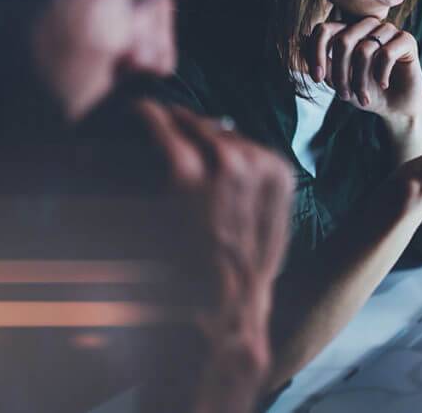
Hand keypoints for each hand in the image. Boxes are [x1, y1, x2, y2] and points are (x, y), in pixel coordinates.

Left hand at [132, 100, 293, 412]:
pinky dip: (153, 119)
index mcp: (279, 174)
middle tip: (171, 126)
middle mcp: (255, 162)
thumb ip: (257, 196)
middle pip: (220, 131)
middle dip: (196, 130)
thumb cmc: (239, 278)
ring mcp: (223, 165)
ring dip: (177, 124)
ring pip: (196, 127)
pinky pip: (167, 130)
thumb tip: (237, 161)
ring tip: (156, 119)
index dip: (219, 140)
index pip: (244, 142)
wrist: (222, 309)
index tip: (198, 137)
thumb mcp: (267, 233)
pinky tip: (142, 111)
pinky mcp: (186, 173)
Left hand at [303, 17, 421, 119]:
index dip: (316, 52)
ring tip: (362, 97)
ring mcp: (388, 31)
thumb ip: (319, 62)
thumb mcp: (337, 80)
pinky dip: (381, 74)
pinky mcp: (406, 40)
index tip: (316, 78)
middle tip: (344, 95)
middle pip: (344, 40)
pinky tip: (384, 84)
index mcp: (349, 31)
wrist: (396, 107)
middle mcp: (367, 26)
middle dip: (340, 73)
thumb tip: (293, 42)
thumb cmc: (366, 91)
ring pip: (364, 49)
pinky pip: (387, 53)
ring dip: (360, 79)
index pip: (324, 29)